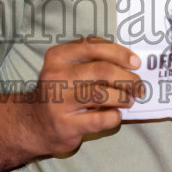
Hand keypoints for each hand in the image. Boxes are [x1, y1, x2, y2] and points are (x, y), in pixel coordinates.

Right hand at [26, 37, 143, 154]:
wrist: (34, 124)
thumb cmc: (60, 92)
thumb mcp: (67, 69)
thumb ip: (92, 62)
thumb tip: (130, 64)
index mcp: (57, 56)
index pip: (93, 46)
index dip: (119, 53)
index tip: (136, 62)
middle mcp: (55, 76)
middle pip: (102, 70)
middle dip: (127, 78)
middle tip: (138, 86)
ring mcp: (58, 102)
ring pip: (101, 94)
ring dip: (122, 97)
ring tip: (128, 100)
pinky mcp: (65, 125)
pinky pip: (99, 119)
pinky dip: (114, 117)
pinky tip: (115, 116)